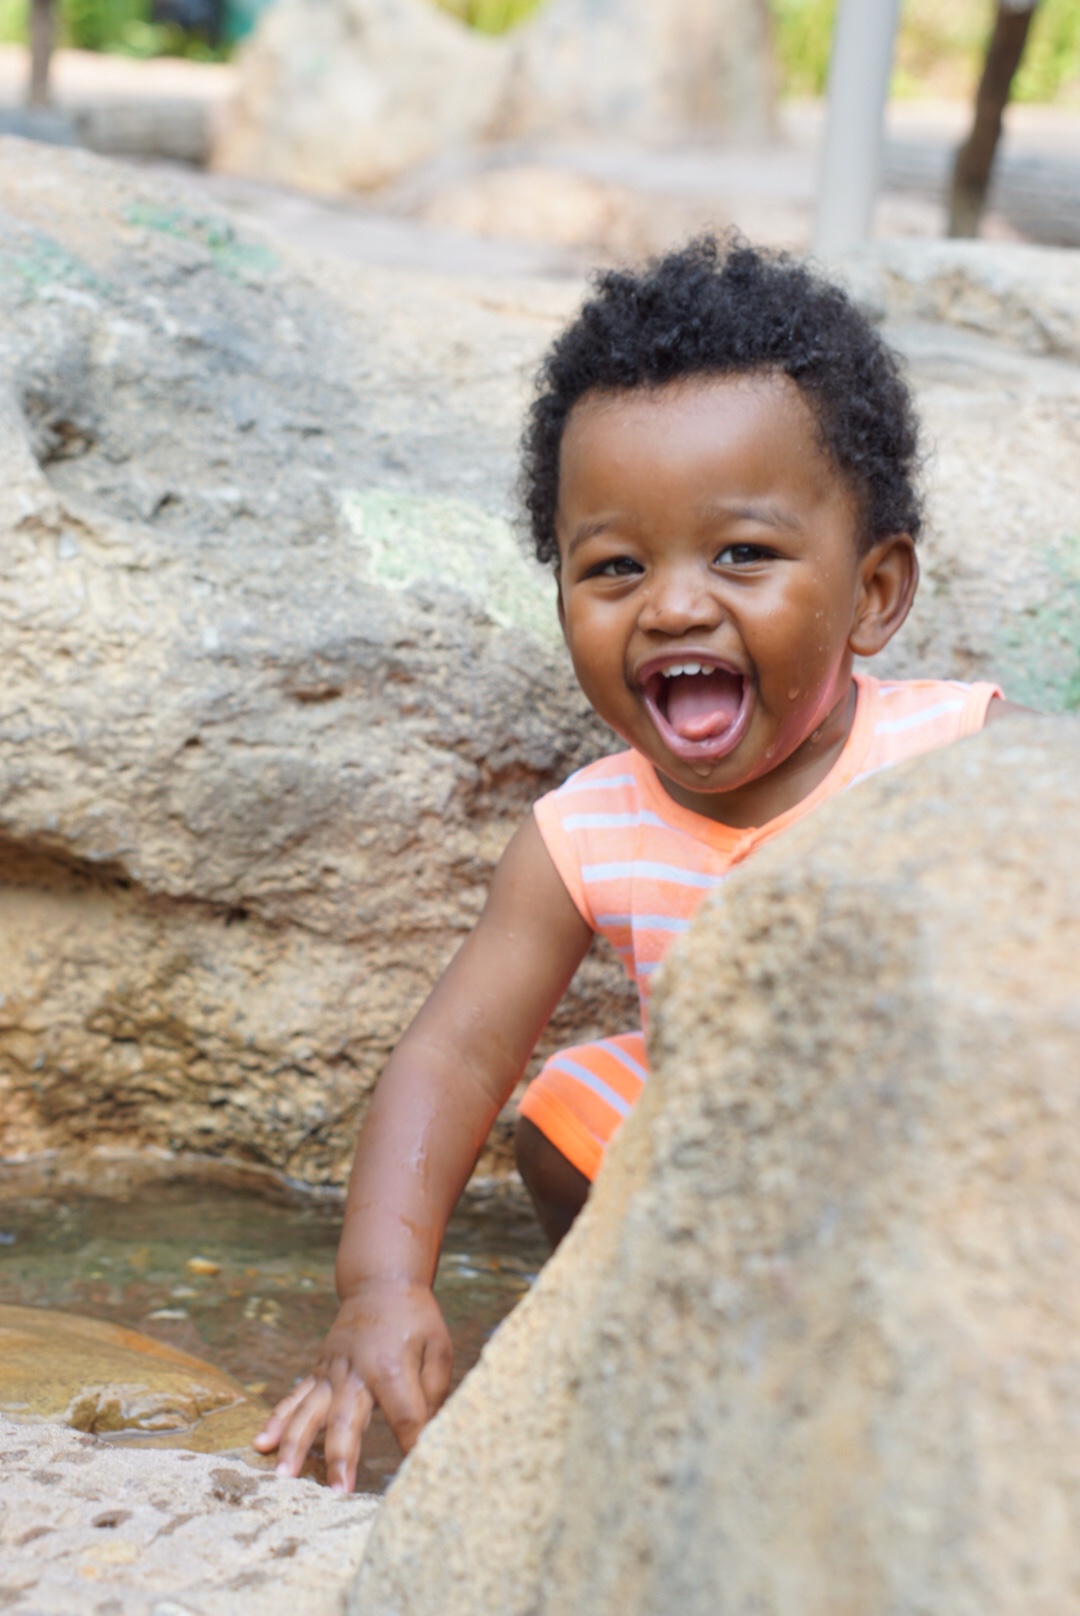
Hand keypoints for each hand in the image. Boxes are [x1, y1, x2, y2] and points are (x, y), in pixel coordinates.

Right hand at [253, 1279, 452, 1491]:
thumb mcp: (438, 1347)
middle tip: (337, 1492)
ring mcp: (332, 1371)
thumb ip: (433, 1391)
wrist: (381, 1283)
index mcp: (391, 1366)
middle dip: (342, 1457)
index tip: (416, 1472)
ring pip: (310, 1411)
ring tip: (284, 1475)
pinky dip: (278, 1420)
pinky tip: (261, 1443)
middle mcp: (355, 1371)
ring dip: (296, 1444)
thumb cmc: (415, 1319)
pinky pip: (295, 1397)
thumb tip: (427, 1434)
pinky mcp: (319, 1371)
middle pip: (347, 1419)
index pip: (404, 1415)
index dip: (411, 1443)